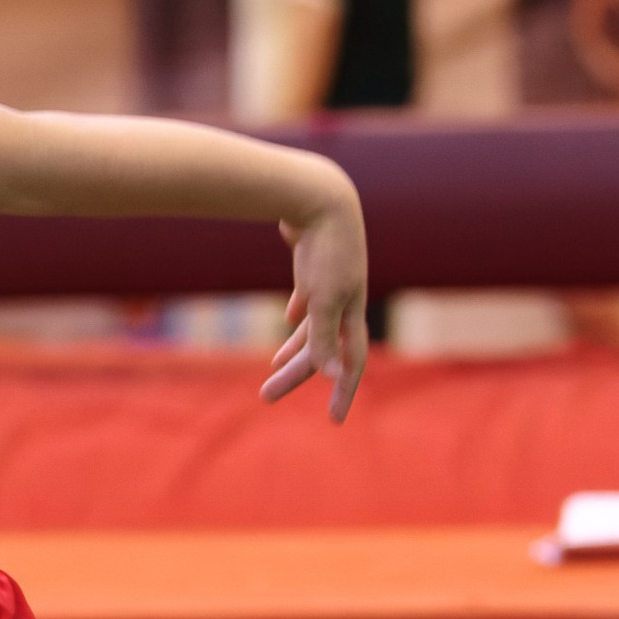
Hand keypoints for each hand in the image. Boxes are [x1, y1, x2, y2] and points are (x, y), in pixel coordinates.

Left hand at [262, 179, 368, 420]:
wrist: (319, 196)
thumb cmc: (324, 248)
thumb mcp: (322, 296)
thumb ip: (324, 336)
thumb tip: (331, 375)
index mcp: (352, 312)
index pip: (351, 363)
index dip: (343, 392)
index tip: (334, 422)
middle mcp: (346, 301)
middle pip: (322, 349)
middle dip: (296, 375)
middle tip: (267, 396)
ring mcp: (330, 284)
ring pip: (313, 326)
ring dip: (294, 349)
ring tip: (273, 369)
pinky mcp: (314, 266)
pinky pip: (308, 300)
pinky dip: (299, 315)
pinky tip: (288, 321)